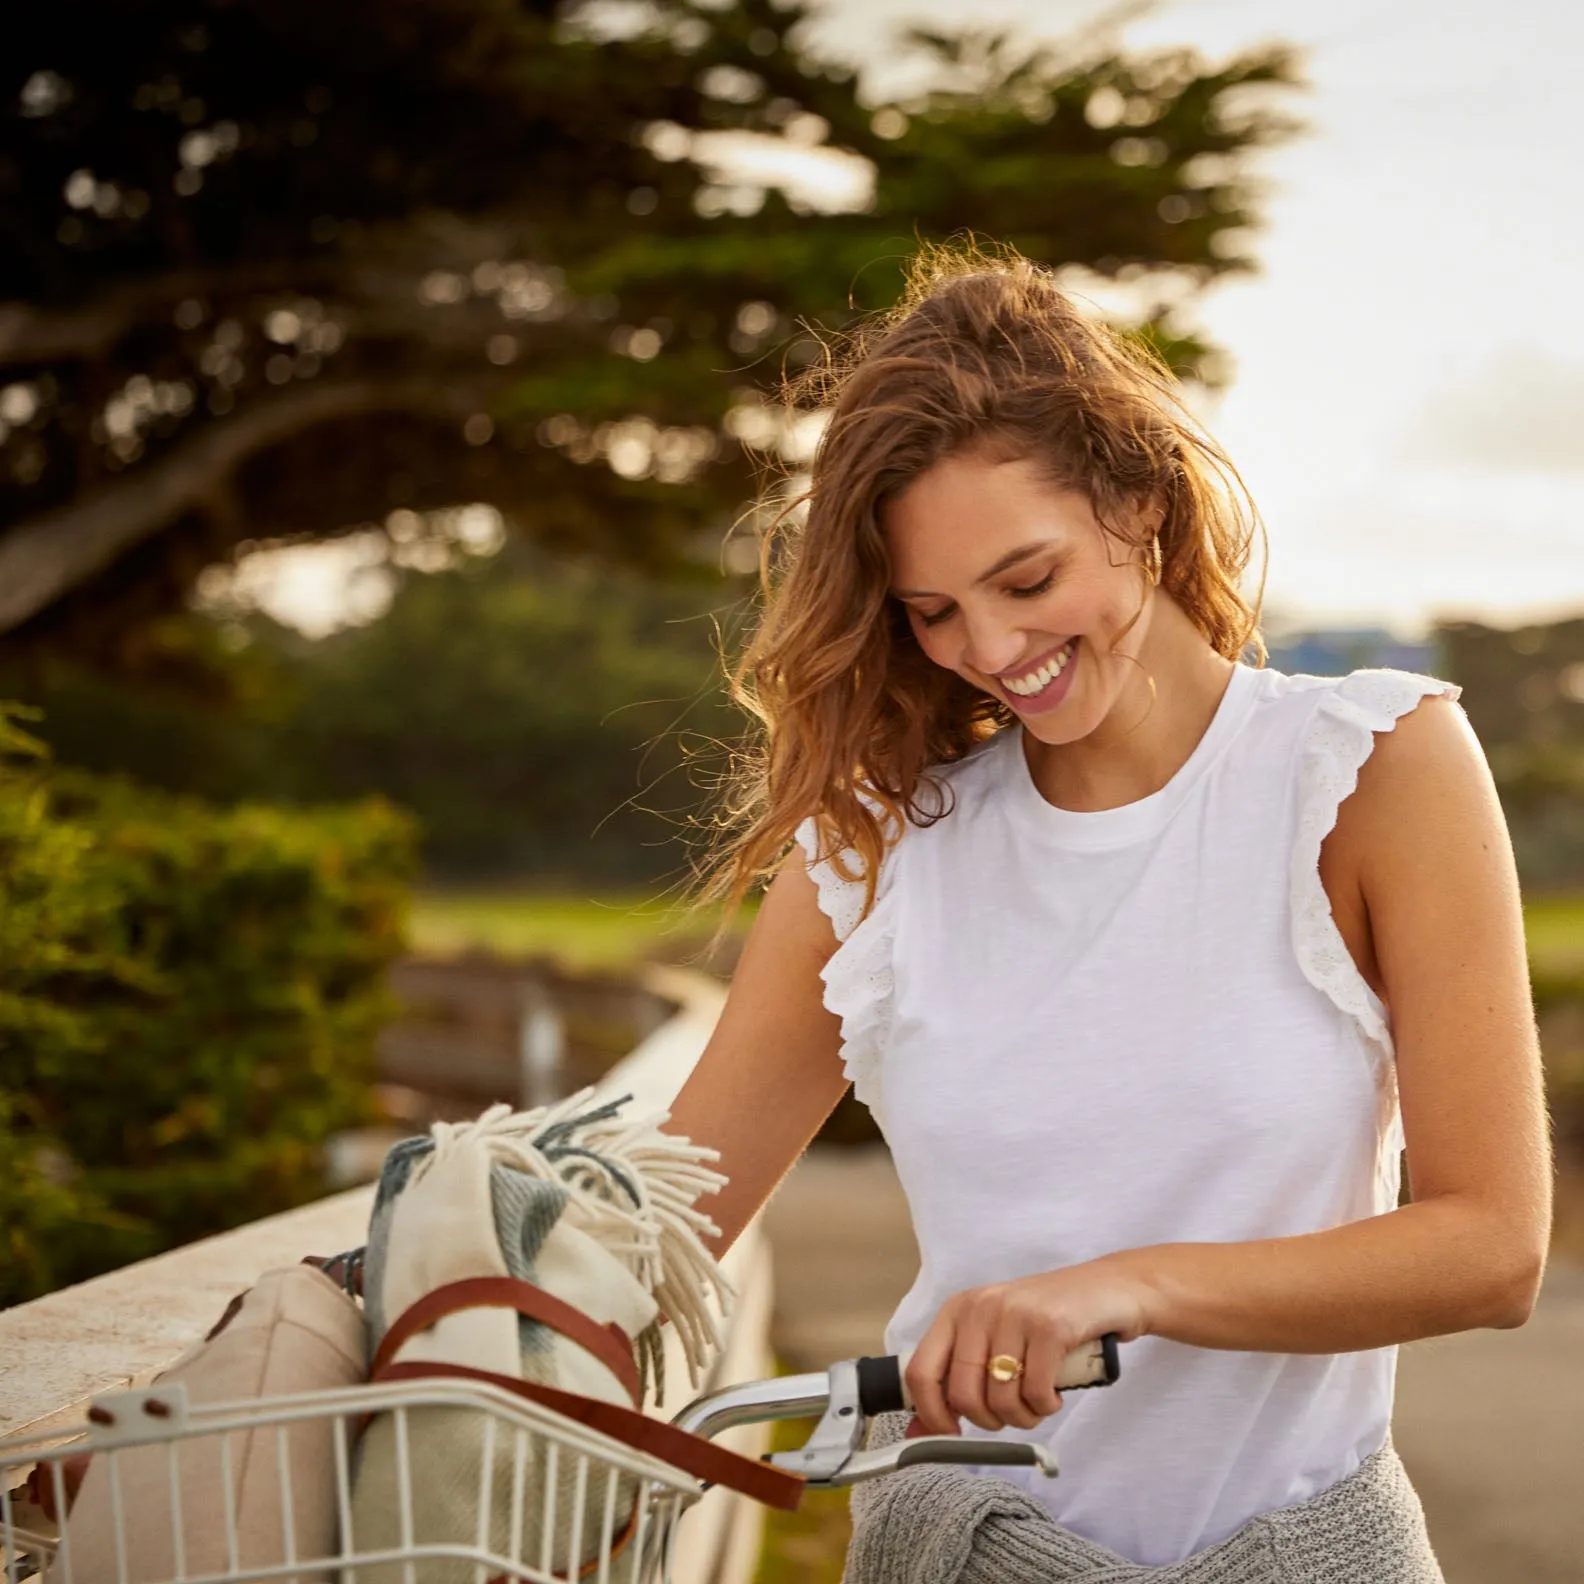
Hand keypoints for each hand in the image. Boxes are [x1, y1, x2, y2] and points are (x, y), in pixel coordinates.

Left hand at [905, 1254, 1152, 1434]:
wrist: (1109, 1289)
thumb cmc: (1048, 1321)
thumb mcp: (996, 1339)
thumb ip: (959, 1379)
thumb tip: (919, 1434)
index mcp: (958, 1311)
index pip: (920, 1372)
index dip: (931, 1415)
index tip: (952, 1434)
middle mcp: (980, 1307)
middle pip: (962, 1395)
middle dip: (989, 1421)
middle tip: (1012, 1413)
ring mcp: (1015, 1314)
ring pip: (1001, 1400)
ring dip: (1023, 1417)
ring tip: (1037, 1400)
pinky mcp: (1050, 1327)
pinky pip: (1036, 1393)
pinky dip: (1046, 1406)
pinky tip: (1055, 1393)